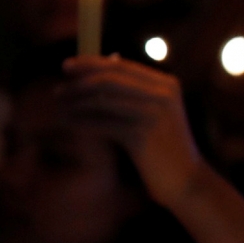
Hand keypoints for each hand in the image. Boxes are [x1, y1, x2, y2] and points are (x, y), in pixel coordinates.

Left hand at [62, 56, 206, 208]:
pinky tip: (69, 123)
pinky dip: (83, 122)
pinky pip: (104, 123)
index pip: (122, 66)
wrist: (185, 178)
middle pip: (112, 77)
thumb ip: (133, 93)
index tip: (68, 66)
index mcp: (167, 84)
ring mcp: (155, 113)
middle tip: (57, 90)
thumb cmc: (163, 146)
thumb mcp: (153, 114)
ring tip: (60, 108)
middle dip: (80, 81)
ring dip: (77, 102)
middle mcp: (164, 93)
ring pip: (105, 99)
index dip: (91, 63)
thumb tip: (97, 71)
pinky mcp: (144, 134)